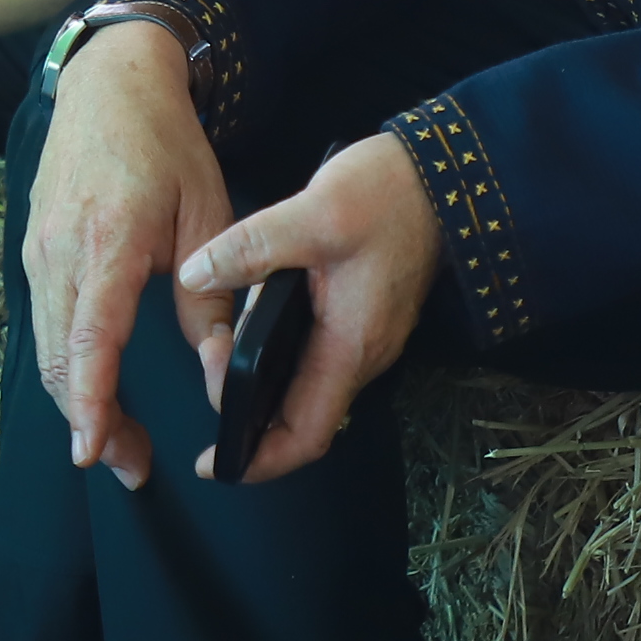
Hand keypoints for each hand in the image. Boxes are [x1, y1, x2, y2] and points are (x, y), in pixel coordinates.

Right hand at [21, 20, 235, 488]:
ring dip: (75, 400)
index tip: (93, 450)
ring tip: (117, 443)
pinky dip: (64, 364)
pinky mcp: (35, 251)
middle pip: (58, 358)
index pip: (89, 339)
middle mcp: (61, 252)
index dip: (90, 400)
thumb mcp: (207, 213)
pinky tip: (93, 387)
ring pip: (45, 347)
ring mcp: (39, 252)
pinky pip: (43, 322)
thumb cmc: (164, 144)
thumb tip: (217, 369)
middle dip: (90, 423)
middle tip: (130, 468)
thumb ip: (210, 296)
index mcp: (108, 242)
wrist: (110, 85)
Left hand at [172, 132, 440, 486]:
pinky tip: (256, 330)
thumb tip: (196, 275)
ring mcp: (368, 335)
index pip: (305, 434)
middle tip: (209, 382)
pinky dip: (285, 359)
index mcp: (350, 345)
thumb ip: (250, 248)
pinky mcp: (366, 314)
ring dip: (267, 386)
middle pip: (304, 417)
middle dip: (251, 419)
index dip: (260, 460)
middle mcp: (364, 353)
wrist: (443, 176)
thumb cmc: (387, 196)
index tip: (215, 464)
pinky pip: (321, 355)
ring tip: (222, 359)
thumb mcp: (312, 213)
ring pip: (311, 386)